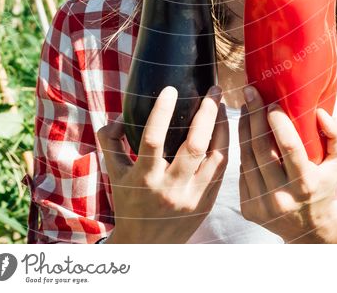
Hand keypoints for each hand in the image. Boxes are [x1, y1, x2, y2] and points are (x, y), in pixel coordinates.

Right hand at [97, 85, 228, 242]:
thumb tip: (120, 114)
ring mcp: (192, 198)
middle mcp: (170, 189)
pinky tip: (225, 128)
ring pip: (216, 156)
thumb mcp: (115, 174)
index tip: (170, 89)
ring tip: (222, 104)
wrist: (146, 247)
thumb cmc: (130, 202)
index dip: (161, 112)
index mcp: (144, 179)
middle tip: (212, 90)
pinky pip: (222, 168)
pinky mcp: (208, 203)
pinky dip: (225, 145)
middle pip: (194, 146)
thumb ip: (111, 141)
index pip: (153, 140)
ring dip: (222, 126)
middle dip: (207, 113)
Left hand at [238, 86, 336, 242]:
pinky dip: (243, 150)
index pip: (289, 147)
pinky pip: (242, 172)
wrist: (308, 230)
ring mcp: (262, 205)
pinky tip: (246, 133)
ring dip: (244, 129)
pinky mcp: (248, 209)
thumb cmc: (324, 186)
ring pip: (246, 158)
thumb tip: (321, 112)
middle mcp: (282, 196)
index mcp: (306, 184)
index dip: (278, 122)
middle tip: (250, 92)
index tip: (272, 102)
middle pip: (261, 148)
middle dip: (254, 115)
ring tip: (246, 107)